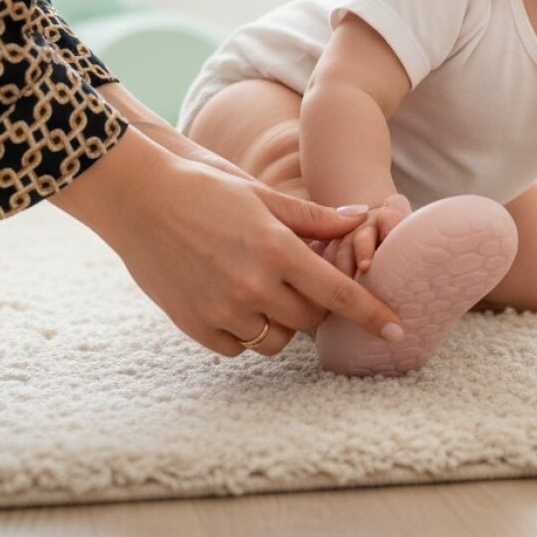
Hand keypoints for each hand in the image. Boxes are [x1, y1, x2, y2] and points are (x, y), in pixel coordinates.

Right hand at [53, 128, 404, 356]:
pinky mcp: (194, 325)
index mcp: (276, 249)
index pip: (338, 294)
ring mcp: (221, 309)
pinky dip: (247, 331)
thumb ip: (314, 217)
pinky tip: (237, 301)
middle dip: (316, 306)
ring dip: (283, 322)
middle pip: (311, 320)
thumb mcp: (264, 197)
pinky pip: (239, 347)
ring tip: (266, 289)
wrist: (139, 199)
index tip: (397, 333)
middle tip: (302, 281)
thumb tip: (360, 217)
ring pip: (276, 339)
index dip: (372, 316)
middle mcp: (252, 285)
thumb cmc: (207, 190)